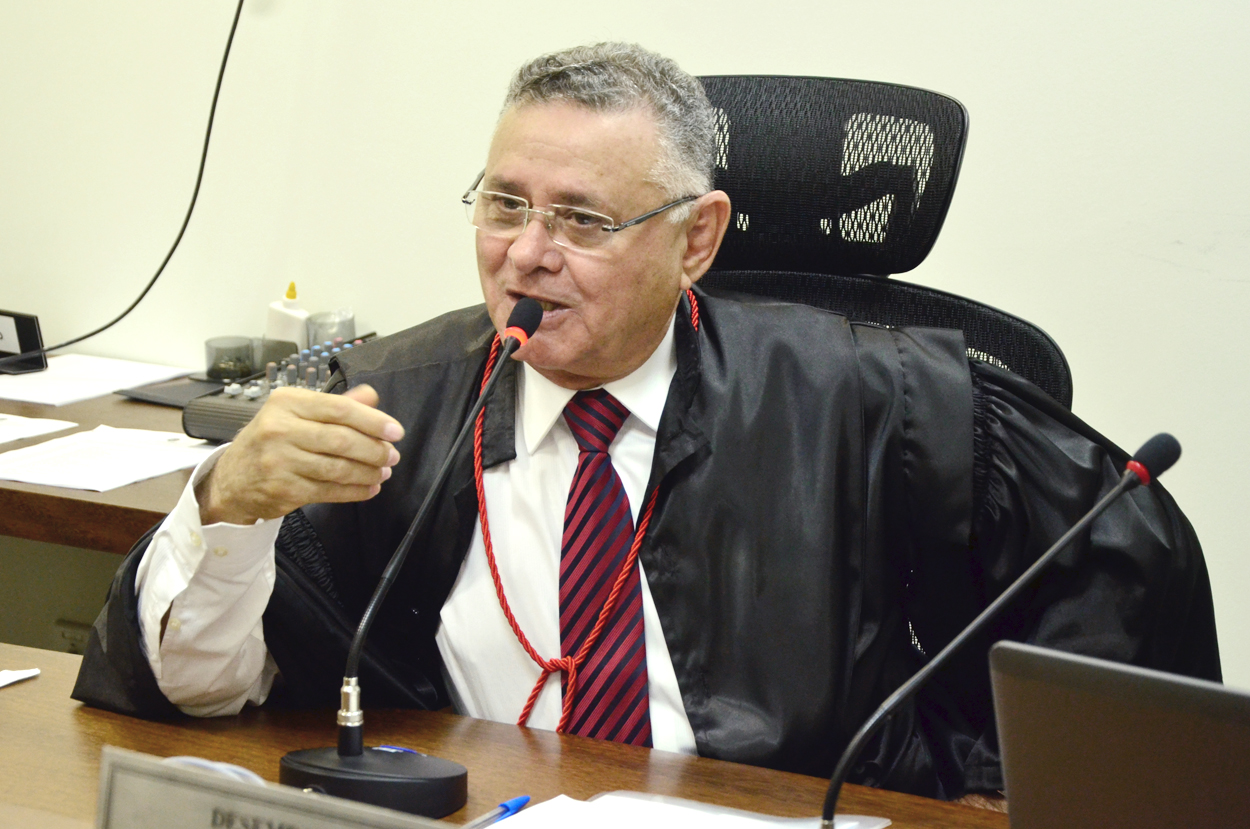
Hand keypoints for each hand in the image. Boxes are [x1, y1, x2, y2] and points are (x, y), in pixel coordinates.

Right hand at [196, 384, 403, 525]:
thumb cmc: (271, 440)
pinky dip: (354, 491)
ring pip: (337, 468)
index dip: (373, 421)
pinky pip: (329, 491)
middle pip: (341, 440)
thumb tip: (372, 395)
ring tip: (383, 472)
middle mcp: (279, 429)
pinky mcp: (283, 489)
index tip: (395, 431)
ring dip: (367, 472)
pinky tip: (369, 488)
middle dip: (374, 450)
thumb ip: (335, 404)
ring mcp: (279, 461)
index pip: (339, 409)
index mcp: (286, 402)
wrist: (232, 479)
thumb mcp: (295, 413)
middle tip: (392, 455)